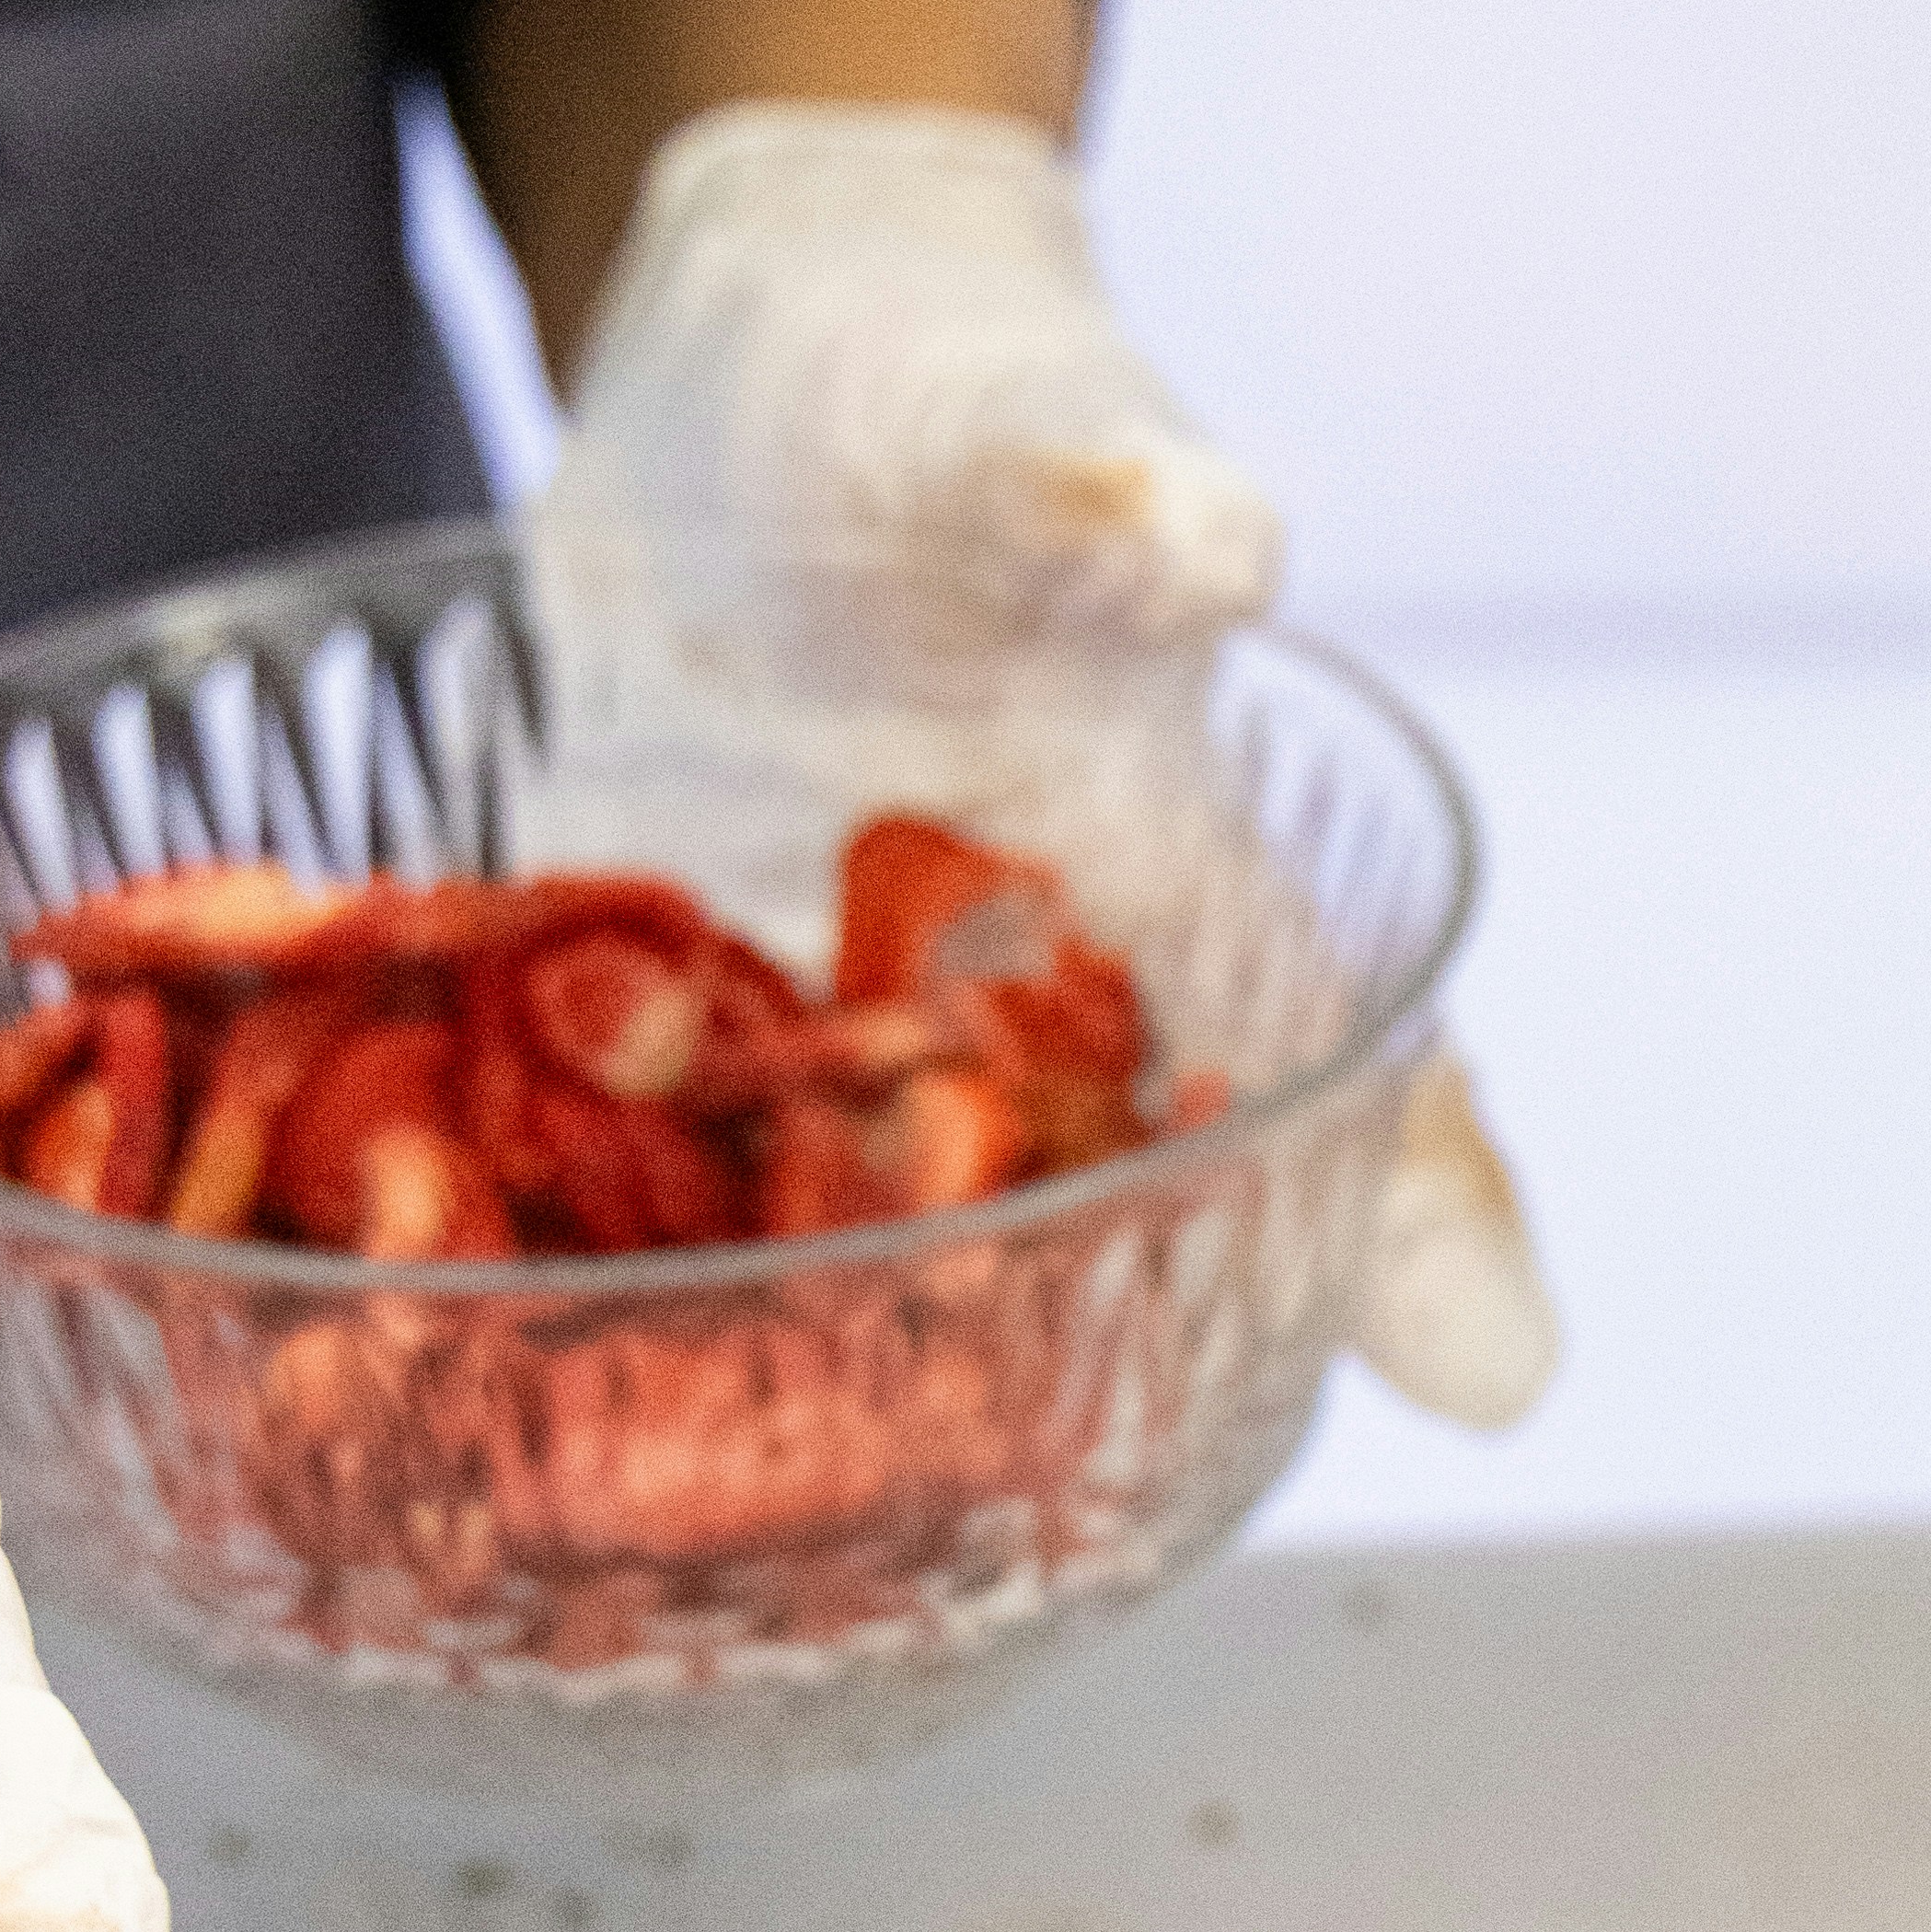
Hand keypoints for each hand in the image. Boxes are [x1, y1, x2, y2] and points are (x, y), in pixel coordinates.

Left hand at [527, 105, 1555, 1424]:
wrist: (756, 368)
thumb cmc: (953, 382)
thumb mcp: (1023, 418)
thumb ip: (1101, 493)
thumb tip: (1219, 537)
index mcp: (1178, 903)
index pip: (1354, 1089)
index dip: (1432, 1238)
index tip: (1494, 1375)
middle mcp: (1032, 1035)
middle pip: (1107, 1250)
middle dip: (1046, 1403)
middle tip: (960, 1563)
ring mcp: (828, 1068)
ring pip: (844, 1276)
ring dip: (762, 1386)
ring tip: (646, 1514)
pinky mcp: (644, 1056)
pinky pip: (608, 1193)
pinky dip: (537, 1270)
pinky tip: (436, 1349)